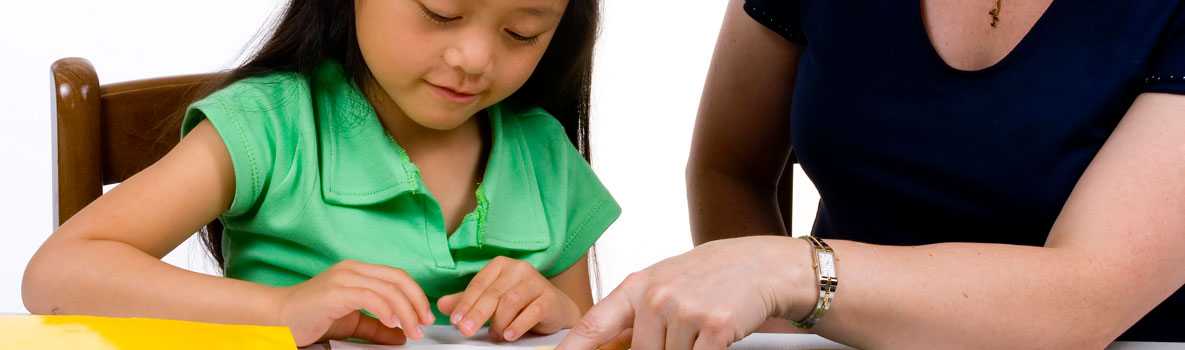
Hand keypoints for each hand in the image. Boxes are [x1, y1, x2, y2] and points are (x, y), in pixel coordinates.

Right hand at [273, 260, 434, 346]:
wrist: (276, 319)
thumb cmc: (309, 318)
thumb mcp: (351, 323)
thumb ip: (376, 327)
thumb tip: (400, 335)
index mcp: (358, 272)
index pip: (397, 276)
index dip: (416, 295)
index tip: (425, 316)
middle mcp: (353, 270)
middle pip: (398, 279)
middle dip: (417, 302)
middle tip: (424, 324)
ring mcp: (344, 278)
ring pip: (388, 288)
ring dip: (406, 311)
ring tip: (412, 330)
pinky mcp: (336, 291)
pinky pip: (370, 296)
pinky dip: (387, 310)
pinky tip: (393, 323)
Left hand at [437, 256, 581, 341]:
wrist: (556, 308)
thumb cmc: (522, 301)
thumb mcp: (492, 299)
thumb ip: (468, 301)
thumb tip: (441, 305)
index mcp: (501, 265)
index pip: (478, 284)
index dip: (465, 303)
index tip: (455, 320)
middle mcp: (519, 269)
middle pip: (493, 293)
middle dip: (477, 314)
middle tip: (466, 330)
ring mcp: (536, 282)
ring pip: (510, 302)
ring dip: (499, 322)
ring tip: (495, 335)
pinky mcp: (549, 297)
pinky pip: (532, 311)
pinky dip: (518, 325)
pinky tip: (510, 335)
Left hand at [557, 236, 815, 349]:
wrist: (759, 265)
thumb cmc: (709, 277)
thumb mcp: (664, 284)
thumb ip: (635, 315)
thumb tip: (608, 346)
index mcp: (637, 287)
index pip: (593, 326)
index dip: (571, 349)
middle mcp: (656, 298)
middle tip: (682, 333)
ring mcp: (685, 313)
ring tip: (701, 330)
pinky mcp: (715, 328)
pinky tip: (717, 337)